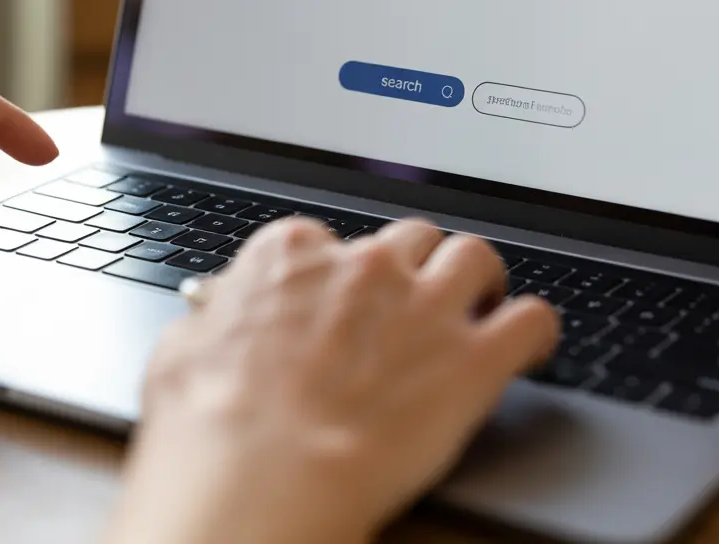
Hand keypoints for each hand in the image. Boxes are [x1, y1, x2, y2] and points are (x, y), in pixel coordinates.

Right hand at [106, 219, 558, 543]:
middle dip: (415, 270)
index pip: (333, 239)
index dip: (342, 277)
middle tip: (412, 308)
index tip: (344, 303)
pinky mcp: (474, 359)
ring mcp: (424, 306)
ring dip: (479, 283)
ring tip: (479, 309)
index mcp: (294, 254)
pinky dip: (535, 332)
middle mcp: (365, 264)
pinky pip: (534, 319)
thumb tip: (215, 315)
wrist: (258, 479)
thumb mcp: (183, 351)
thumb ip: (216, 318)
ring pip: (476, 257)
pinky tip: (526, 349)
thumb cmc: (211, 426)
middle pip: (411, 239)